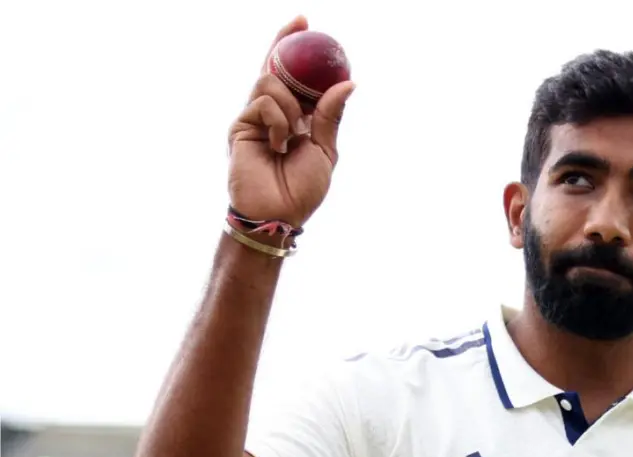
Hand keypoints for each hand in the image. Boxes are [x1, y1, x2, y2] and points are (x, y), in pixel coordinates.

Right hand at [227, 16, 355, 227]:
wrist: (279, 214)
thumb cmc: (302, 189)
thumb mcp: (324, 149)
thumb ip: (329, 115)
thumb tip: (348, 83)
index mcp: (295, 118)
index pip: (293, 77)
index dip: (294, 50)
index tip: (306, 23)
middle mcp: (273, 114)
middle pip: (274, 68)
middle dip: (284, 43)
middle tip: (300, 22)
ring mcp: (254, 119)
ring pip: (269, 83)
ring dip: (289, 102)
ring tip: (294, 131)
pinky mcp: (240, 127)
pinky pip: (261, 104)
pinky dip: (277, 120)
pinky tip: (279, 143)